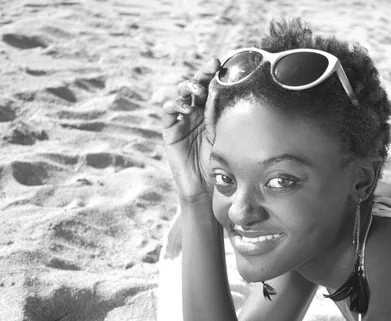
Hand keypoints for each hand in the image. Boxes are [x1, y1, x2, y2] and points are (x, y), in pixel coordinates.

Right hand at [162, 58, 220, 201]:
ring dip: (187, 87)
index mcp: (209, 112)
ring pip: (180, 95)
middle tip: (210, 67)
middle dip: (201, 75)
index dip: (213, 75)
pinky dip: (175, 105)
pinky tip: (185, 108)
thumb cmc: (216, 164)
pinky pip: (168, 112)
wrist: (203, 186)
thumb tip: (218, 94)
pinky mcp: (170, 130)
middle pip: (195, 87)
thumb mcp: (220, 138)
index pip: (210, 89)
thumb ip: (217, 118)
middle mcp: (195, 113)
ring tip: (196, 90)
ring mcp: (182, 120)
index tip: (221, 64)